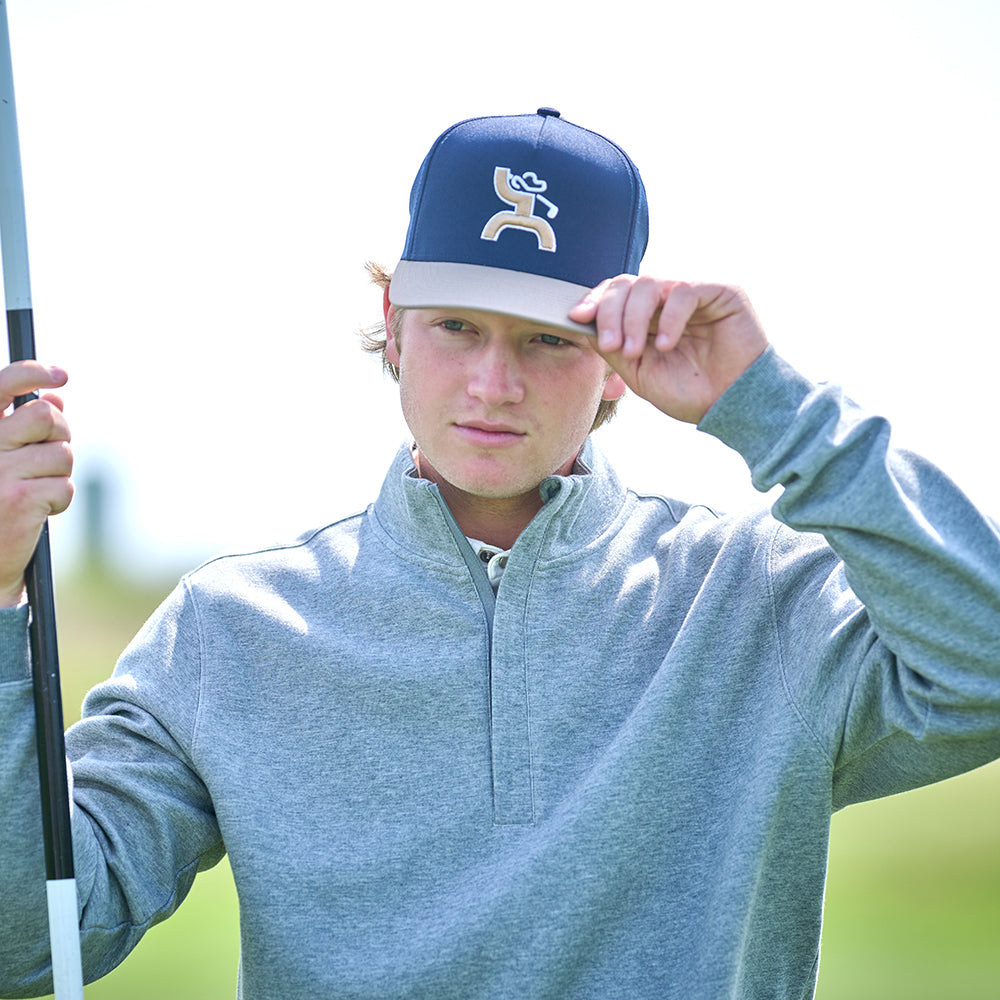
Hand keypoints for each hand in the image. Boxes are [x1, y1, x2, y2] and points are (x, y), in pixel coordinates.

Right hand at [0, 362, 73, 606]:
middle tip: (51, 452)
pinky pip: (64, 486)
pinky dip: (58, 502)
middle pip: (46, 416)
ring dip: (59, 474)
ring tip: (34, 490)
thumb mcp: (1, 456)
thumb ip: (23, 425)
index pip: (0, 384)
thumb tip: (55, 395)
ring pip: (63, 453)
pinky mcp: (20, 498)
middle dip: (61, 433)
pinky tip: (35, 513)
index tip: (61, 375)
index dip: (33, 373)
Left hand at [570, 276, 768, 423]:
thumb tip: (584, 323)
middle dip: (610, 313)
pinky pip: (684, 291)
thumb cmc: (689, 392)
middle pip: (627, 284)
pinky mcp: (721, 291)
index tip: (577, 318)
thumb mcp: (639, 372)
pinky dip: (669, 318)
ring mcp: (694, 293)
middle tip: (610, 345)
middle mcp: (669, 299)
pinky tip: (666, 344)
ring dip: (634, 319)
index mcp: (649, 315)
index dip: (595, 301)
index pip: (616, 293)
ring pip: (650, 285)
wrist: (731, 406)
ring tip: (633, 350)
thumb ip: (613, 347)